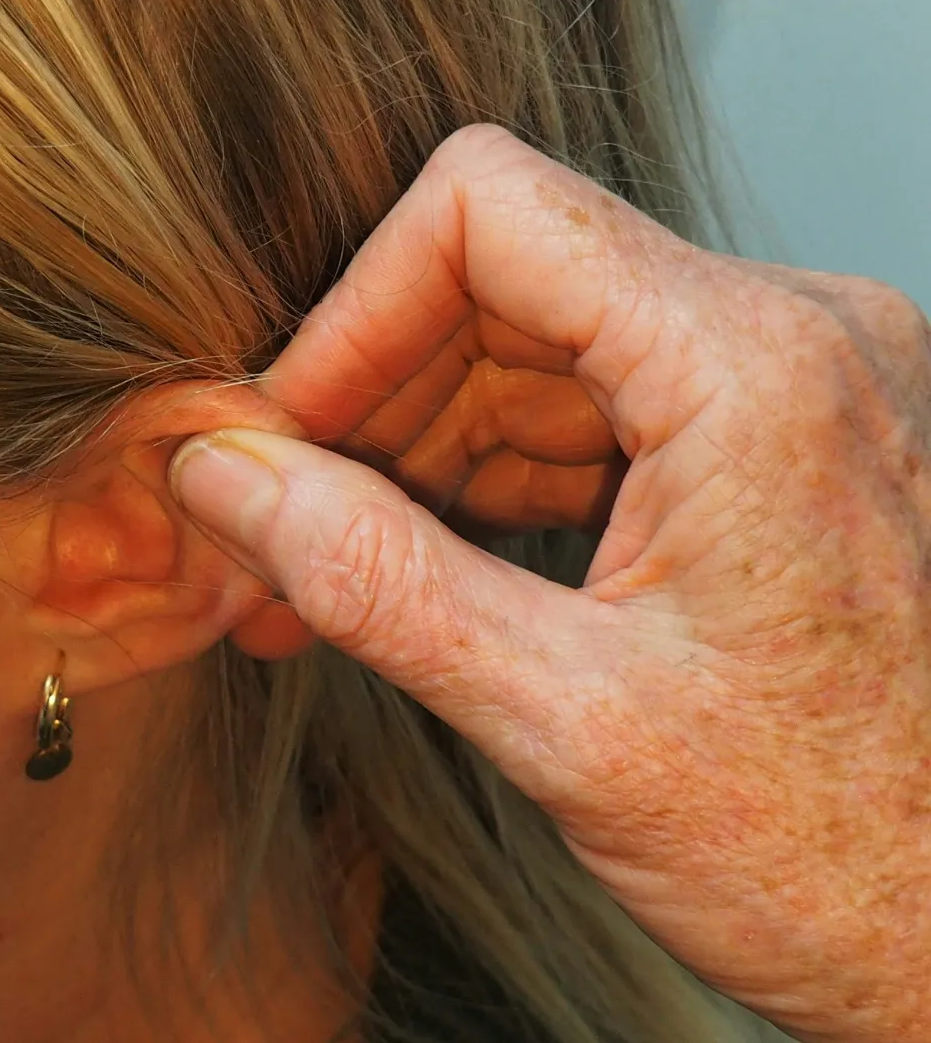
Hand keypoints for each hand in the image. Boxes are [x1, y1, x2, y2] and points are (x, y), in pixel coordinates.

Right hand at [171, 125, 930, 1042]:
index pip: (486, 213)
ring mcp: (796, 385)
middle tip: (275, 532)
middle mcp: (795, 339)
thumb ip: (375, 580)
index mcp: (756, 370)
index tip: (280, 435)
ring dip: (418, 451)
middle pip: (503, 281)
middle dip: (369, 404)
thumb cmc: (842, 857)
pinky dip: (496, 478)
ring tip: (331, 580)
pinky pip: (599, 405)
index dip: (351, 314)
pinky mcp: (784, 441)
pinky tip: (428, 571)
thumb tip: (227, 480)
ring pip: (538, 343)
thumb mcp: (570, 722)